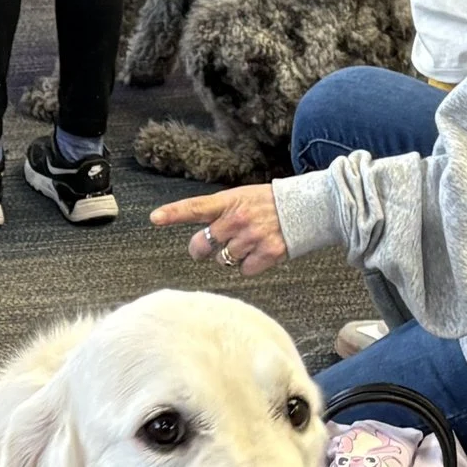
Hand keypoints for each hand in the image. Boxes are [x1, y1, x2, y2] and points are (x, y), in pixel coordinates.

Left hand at [151, 184, 286, 275]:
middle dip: (201, 250)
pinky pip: (245, 270)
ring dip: (232, 256)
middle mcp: (238, 219)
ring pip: (224, 260)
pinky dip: (251, 265)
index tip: (155, 218)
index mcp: (230, 201)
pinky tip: (262, 252)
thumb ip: (221, 212)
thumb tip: (202, 239)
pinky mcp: (268, 253)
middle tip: (207, 249)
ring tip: (249, 242)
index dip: (174, 213)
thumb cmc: (272, 203)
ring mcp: (252, 237)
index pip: (196, 207)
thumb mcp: (244, 196)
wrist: (311, 206)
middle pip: (202, 245)